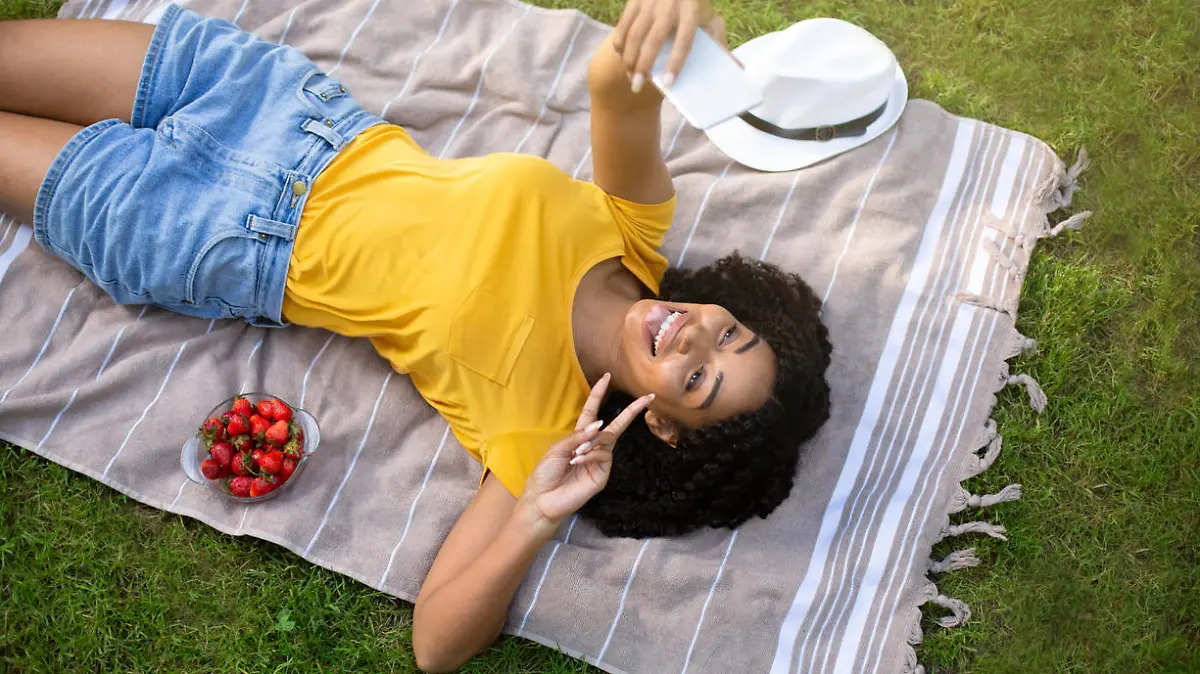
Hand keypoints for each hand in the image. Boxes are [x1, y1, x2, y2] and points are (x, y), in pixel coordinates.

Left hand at [518, 373, 653, 526]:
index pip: (592, 412)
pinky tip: (576, 461)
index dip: (598, 395)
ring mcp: (600, 462)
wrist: (542, 499)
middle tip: (646, 397)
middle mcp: (594, 447)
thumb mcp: (558, 448)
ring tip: (574, 455)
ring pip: (606, 440)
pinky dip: (589, 455)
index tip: (606, 377)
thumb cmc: (546, 473)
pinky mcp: (603, 475)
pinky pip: (602, 456)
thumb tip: (600, 424)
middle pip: (615, 425)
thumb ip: (578, 435)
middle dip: (631, 411)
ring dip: (591, 442)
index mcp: (580, 438)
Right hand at [612, 0, 727, 91]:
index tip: (669, 84)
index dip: (676, 64)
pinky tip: (623, 59)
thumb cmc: (697, 4)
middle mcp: (670, 5)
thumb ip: (720, 42)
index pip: (683, 42)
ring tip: (630, 78)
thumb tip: (739, 69)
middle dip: (643, 66)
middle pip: (653, 41)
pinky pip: (623, 26)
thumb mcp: (711, 18)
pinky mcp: (635, 0)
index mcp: (691, 11)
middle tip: (637, 87)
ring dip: (629, 59)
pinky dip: (620, 45)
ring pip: (634, 35)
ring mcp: (649, 1)